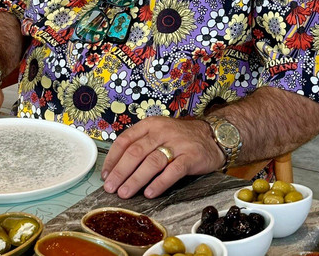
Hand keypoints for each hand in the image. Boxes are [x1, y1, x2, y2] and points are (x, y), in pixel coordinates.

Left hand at [101, 116, 224, 198]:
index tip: (105, 175)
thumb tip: (117, 169)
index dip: (112, 159)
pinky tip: (150, 193)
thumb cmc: (181, 138)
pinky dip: (159, 183)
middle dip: (120, 172)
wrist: (213, 137)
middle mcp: (162, 131)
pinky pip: (172, 171)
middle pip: (135, 152)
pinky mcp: (191, 156)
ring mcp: (177, 143)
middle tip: (111, 188)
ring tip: (125, 193)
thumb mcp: (159, 133)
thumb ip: (141, 145)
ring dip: (135, 179)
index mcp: (150, 125)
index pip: (125, 140)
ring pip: (151, 162)